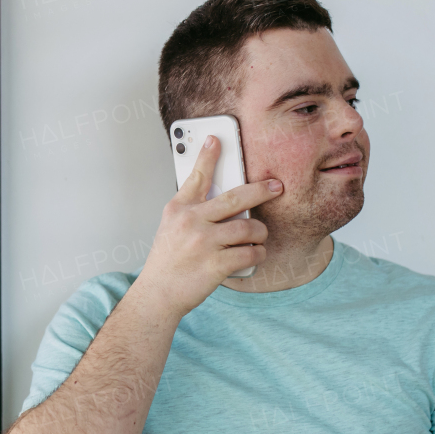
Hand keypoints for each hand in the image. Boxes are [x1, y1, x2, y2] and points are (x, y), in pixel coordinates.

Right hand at [136, 135, 281, 315]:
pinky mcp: (216, 265)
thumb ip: (192, 211)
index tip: (217, 139)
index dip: (208, 156)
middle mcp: (191, 222)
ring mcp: (204, 243)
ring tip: (258, 236)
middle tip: (276, 186)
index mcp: (178, 210)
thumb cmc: (167, 261)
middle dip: (261, 189)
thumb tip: (226, 201)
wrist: (158, 294)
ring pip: (249, 228)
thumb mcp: (170, 228)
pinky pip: (251, 253)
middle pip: (236, 198)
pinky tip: (255, 254)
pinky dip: (258, 253)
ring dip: (259, 233)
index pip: (196, 177)